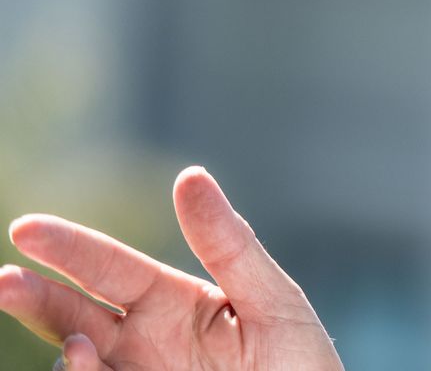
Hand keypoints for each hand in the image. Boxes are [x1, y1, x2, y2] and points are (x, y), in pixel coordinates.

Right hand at [0, 166, 343, 370]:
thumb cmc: (301, 365)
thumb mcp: (274, 302)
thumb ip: (230, 246)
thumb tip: (190, 176)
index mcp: (172, 302)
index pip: (110, 267)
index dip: (69, 247)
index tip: (26, 230)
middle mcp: (142, 342)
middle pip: (70, 313)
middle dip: (33, 297)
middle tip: (6, 283)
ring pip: (76, 362)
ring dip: (71, 354)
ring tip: (88, 344)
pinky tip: (92, 363)